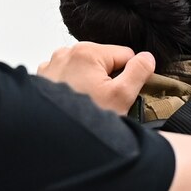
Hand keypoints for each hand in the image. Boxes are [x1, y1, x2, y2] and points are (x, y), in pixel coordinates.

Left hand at [37, 42, 153, 113]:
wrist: (52, 138)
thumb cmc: (84, 119)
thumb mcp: (121, 96)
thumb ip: (139, 71)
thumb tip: (147, 57)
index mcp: (88, 52)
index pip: (126, 55)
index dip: (130, 75)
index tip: (122, 93)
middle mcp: (67, 53)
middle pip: (104, 61)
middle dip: (108, 79)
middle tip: (104, 102)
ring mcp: (52, 65)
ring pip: (86, 69)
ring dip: (90, 82)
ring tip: (88, 104)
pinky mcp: (43, 78)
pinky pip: (67, 76)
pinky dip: (72, 86)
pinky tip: (73, 102)